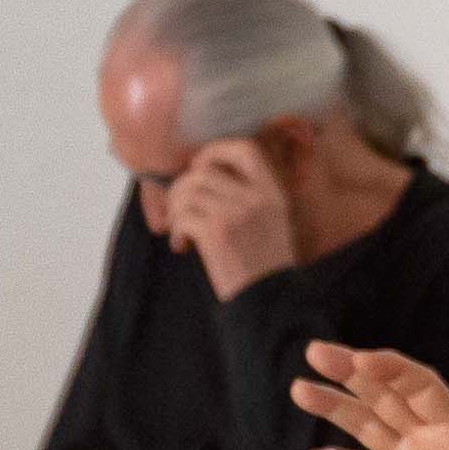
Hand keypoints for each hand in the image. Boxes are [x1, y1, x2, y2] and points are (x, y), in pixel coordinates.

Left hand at [163, 136, 301, 299]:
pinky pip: (182, 217)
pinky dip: (176, 231)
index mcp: (272, 192)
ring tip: (182, 231)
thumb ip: (248, 197)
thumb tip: (202, 178)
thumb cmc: (266, 266)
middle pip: (203, 172)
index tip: (200, 168)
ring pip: (187, 193)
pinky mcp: (215, 233)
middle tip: (180, 210)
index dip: (216, 151)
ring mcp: (235, 213)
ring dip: (176, 211)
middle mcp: (255, 197)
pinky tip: (183, 246)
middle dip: (182, 188)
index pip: (245, 149)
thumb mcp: (272, 222)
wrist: (270, 301)